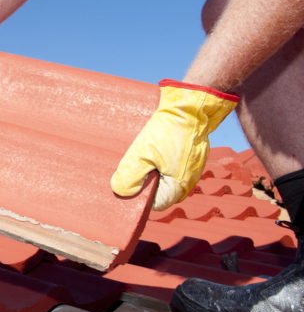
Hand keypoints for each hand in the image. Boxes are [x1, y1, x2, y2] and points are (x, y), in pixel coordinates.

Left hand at [111, 79, 238, 209]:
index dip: (138, 196)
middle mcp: (187, 182)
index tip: (127, 182)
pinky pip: (171, 166)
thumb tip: (121, 192)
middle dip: (143, 182)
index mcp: (178, 187)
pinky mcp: (190, 157)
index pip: (154, 204)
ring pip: (164, 178)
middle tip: (130, 167)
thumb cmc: (168, 131)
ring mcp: (191, 169)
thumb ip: (130, 176)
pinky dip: (160, 162)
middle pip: (159, 191)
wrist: (190, 107)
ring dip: (151, 170)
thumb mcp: (142, 154)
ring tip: (140, 157)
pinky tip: (151, 151)